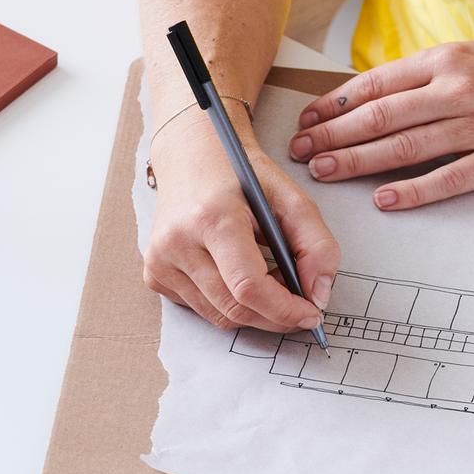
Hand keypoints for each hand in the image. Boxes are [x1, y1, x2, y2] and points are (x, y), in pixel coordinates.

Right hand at [144, 106, 338, 331]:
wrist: (192, 157)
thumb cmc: (241, 176)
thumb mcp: (290, 198)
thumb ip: (317, 246)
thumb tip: (319, 296)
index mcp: (212, 217)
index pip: (248, 286)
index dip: (284, 309)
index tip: (311, 314)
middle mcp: (177, 241)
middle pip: (235, 308)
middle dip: (275, 316)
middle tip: (300, 304)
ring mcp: (160, 261)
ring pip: (220, 316)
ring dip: (255, 311)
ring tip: (271, 282)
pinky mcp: (154, 274)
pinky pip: (202, 309)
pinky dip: (229, 303)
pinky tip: (239, 277)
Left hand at [288, 39, 473, 209]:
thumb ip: (430, 75)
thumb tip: (379, 96)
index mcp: (447, 60)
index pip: (376, 84)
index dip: (334, 105)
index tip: (306, 120)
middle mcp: (458, 89)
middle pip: (379, 116)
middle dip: (332, 135)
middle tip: (300, 152)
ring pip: (404, 146)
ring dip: (358, 161)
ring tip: (324, 172)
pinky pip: (449, 178)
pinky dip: (413, 190)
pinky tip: (385, 200)